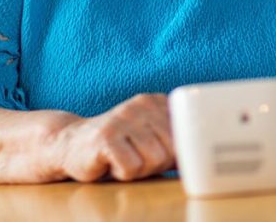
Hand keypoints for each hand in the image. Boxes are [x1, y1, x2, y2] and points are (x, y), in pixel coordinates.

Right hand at [48, 93, 174, 181]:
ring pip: (154, 160)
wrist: (71, 145)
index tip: (155, 152)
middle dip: (155, 163)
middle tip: (134, 157)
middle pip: (171, 151)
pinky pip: (132, 168)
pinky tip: (110, 162)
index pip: (185, 136)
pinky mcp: (106, 137)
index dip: (172, 154)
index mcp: (157, 102)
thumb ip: (175, 143)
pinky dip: (122, 173)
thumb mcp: (151, 140)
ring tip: (122, 158)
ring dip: (138, 169)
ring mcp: (123, 118)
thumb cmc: (119, 147)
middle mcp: (142, 105)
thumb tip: (205, 157)